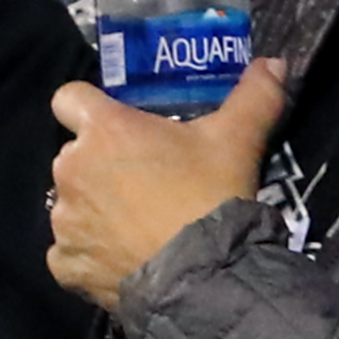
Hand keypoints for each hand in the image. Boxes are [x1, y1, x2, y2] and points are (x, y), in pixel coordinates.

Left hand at [45, 60, 285, 310]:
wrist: (201, 275)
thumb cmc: (210, 193)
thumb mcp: (241, 138)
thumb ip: (256, 94)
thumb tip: (276, 63)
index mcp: (105, 130)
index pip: (69, 98)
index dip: (89, 106)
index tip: (118, 122)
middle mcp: (70, 170)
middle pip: (76, 155)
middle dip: (103, 163)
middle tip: (146, 177)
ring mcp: (63, 222)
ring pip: (73, 204)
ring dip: (96, 207)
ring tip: (138, 223)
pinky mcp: (64, 264)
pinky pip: (71, 250)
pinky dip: (91, 252)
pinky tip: (123, 257)